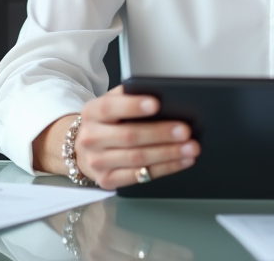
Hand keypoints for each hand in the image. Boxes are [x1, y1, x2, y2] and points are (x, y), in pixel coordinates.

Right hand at [52, 86, 199, 189]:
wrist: (82, 148)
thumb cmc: (107, 121)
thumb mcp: (112, 103)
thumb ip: (130, 95)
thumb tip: (162, 93)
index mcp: (92, 112)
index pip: (110, 107)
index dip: (133, 106)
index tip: (156, 104)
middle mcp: (91, 138)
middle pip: (129, 136)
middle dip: (160, 133)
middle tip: (185, 130)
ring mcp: (97, 162)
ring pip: (137, 159)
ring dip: (168, 154)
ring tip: (190, 147)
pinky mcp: (107, 180)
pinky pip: (140, 176)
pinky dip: (165, 168)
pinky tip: (181, 161)